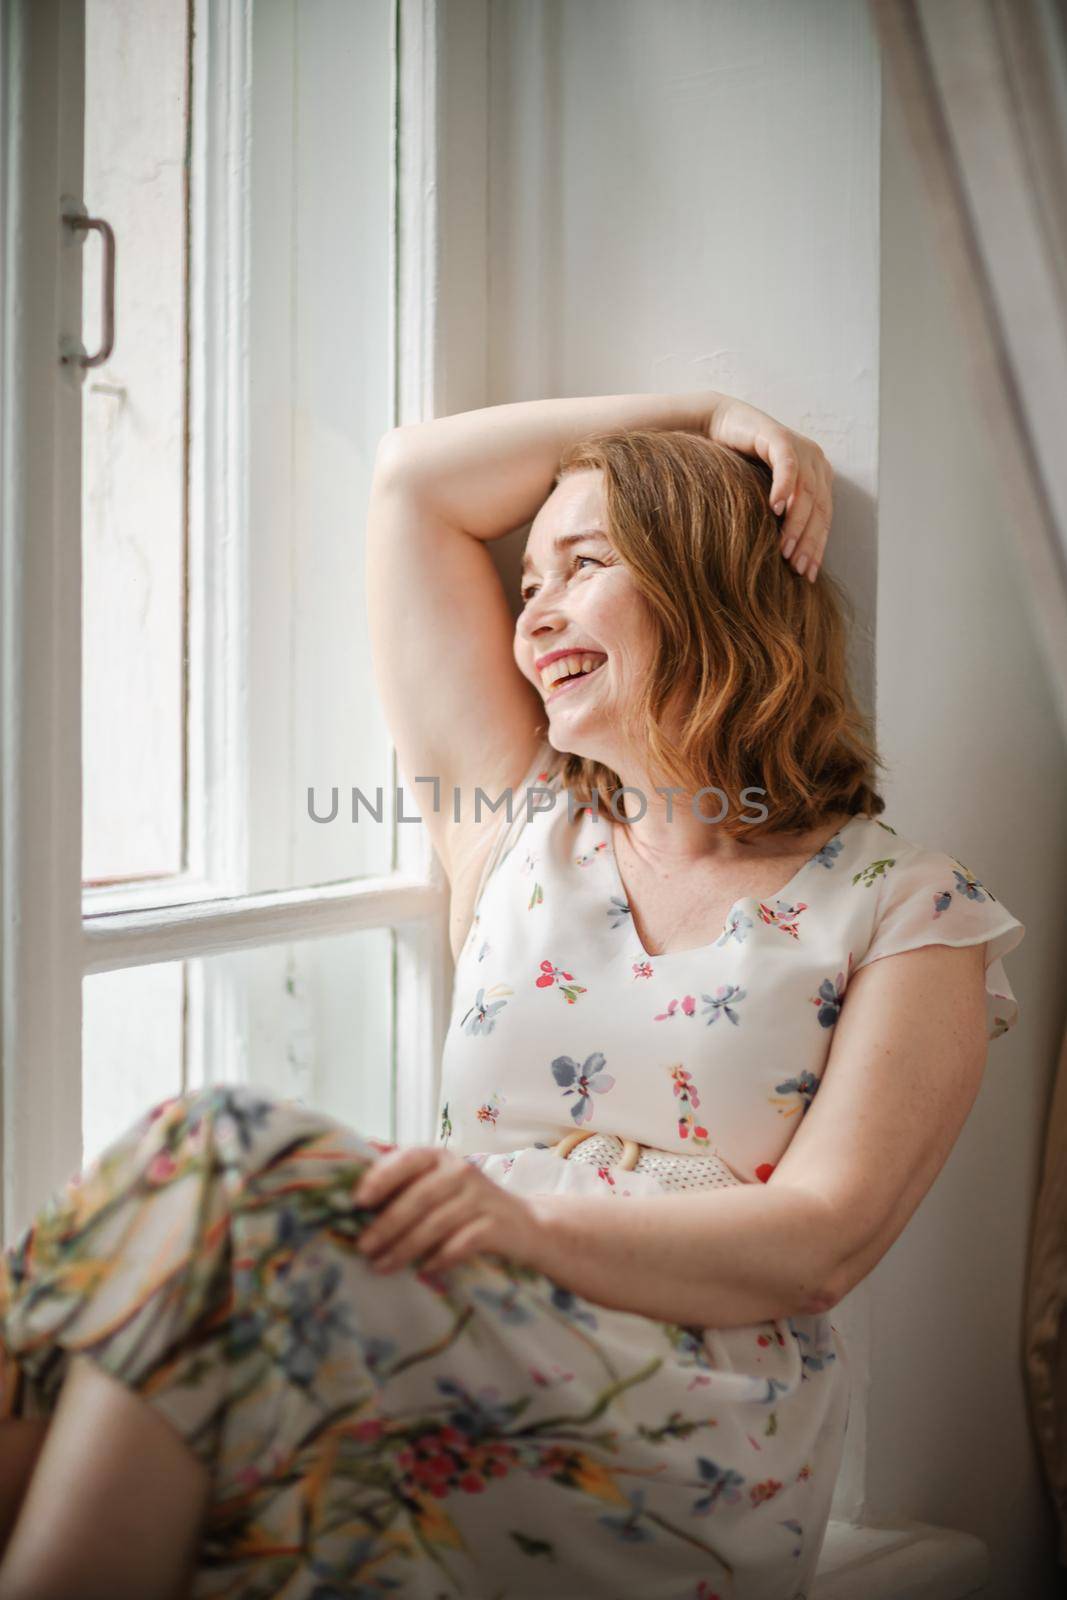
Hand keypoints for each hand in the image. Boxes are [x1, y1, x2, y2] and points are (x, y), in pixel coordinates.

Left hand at [352, 1145, 542, 1274]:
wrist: (525, 1225)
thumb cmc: (466, 1206)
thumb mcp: (438, 1187)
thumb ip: (405, 1188)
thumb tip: (353, 1204)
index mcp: (440, 1157)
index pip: (408, 1159)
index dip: (382, 1177)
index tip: (358, 1201)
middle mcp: (461, 1171)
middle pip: (419, 1197)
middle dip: (387, 1224)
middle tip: (363, 1247)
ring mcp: (481, 1197)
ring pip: (436, 1223)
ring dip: (405, 1248)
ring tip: (381, 1266)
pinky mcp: (496, 1225)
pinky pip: (462, 1243)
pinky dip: (440, 1257)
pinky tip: (423, 1270)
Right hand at [705, 397, 833, 582]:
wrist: (718, 427)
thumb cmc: (739, 468)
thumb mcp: (766, 497)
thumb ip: (782, 518)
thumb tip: (787, 561)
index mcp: (819, 477)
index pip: (824, 518)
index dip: (817, 548)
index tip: (807, 575)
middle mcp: (816, 461)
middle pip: (819, 508)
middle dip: (809, 541)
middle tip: (796, 568)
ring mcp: (801, 447)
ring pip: (806, 491)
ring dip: (796, 523)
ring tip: (783, 549)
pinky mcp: (779, 436)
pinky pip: (787, 465)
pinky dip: (783, 488)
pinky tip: (775, 509)